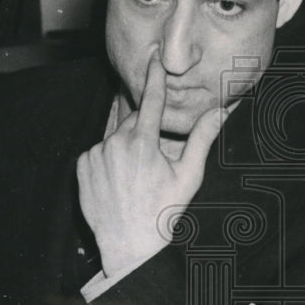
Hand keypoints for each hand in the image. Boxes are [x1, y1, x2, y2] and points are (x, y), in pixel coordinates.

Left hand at [77, 59, 226, 277]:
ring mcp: (96, 155)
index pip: (152, 101)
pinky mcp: (82, 167)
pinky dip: (107, 160)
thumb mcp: (189, 176)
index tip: (154, 58)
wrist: (130, 246)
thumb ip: (203, 138)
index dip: (155, 78)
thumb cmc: (163, 213)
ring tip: (135, 179)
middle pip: (133, 124)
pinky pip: (98, 153)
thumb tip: (222, 110)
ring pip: (115, 139)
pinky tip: (118, 182)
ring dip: (125, 149)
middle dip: (144, 134)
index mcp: (143, 143)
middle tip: (154, 163)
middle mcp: (116, 144)